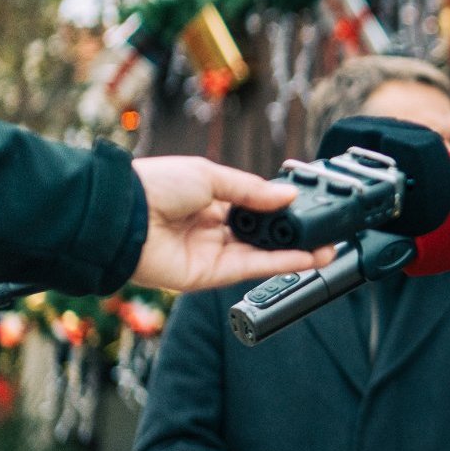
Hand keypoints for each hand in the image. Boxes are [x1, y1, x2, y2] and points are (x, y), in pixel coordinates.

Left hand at [129, 157, 333, 290]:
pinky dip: (282, 264)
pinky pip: (253, 269)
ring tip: (328, 245)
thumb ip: (252, 190)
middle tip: (324, 228)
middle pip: (261, 233)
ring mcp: (212, 253)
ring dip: (296, 251)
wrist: (121, 215)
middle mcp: (211, 228)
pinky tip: (309, 258)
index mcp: (209, 199)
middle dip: (293, 232)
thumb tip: (288, 197)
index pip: (253, 206)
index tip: (306, 205)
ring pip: (262, 254)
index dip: (279, 207)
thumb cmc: (153, 187)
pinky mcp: (210, 275)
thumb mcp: (210, 175)